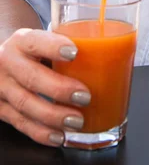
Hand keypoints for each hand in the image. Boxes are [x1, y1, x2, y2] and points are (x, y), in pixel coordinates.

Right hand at [0, 29, 90, 146]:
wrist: (3, 60)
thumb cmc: (34, 49)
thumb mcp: (44, 39)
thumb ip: (66, 45)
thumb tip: (111, 53)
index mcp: (22, 40)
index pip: (36, 41)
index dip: (54, 47)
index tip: (75, 52)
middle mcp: (8, 62)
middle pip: (31, 78)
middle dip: (60, 89)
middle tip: (85, 96)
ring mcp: (2, 87)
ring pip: (25, 104)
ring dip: (53, 116)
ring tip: (77, 121)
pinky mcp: (0, 109)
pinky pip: (20, 123)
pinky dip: (41, 133)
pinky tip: (59, 136)